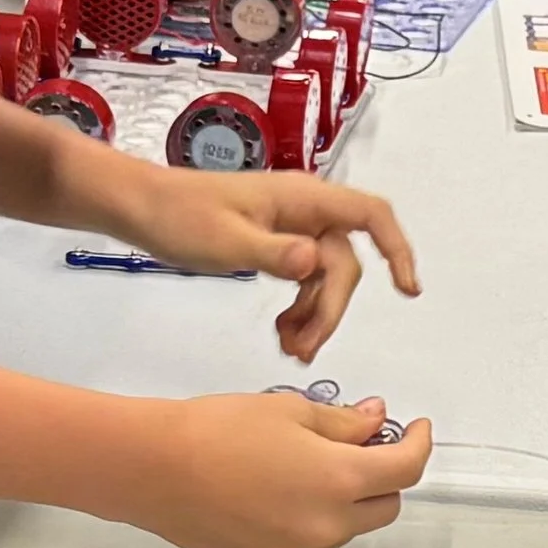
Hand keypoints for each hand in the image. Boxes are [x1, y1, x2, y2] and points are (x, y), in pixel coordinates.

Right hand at [105, 388, 433, 547]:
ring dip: (345, 499)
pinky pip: (310, 541)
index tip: (413, 428)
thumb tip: (375, 422)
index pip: (405, 469)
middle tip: (358, 442)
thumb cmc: (215, 429)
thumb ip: (343, 423)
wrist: (152, 468)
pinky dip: (311, 517)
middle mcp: (328, 526)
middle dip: (383, 475)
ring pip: (346, 527)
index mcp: (340, 481)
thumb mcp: (288, 410)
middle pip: (384, 507)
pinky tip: (278, 489)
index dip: (417, 443)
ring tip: (306, 465)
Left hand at [111, 165, 420, 356]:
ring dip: (314, 315)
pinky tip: (282, 333)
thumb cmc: (178, 215)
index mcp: (302, 199)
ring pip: (324, 277)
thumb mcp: (225, 240)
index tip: (407, 289)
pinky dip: (297, 308)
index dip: (397, 249)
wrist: (141, 208)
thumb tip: (314, 262)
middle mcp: (303, 210)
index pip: (370, 216)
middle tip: (305, 348)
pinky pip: (302, 280)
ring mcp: (289, 227)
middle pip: (344, 263)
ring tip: (291, 349)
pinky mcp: (273, 244)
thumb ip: (273, 253)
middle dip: (331, 309)